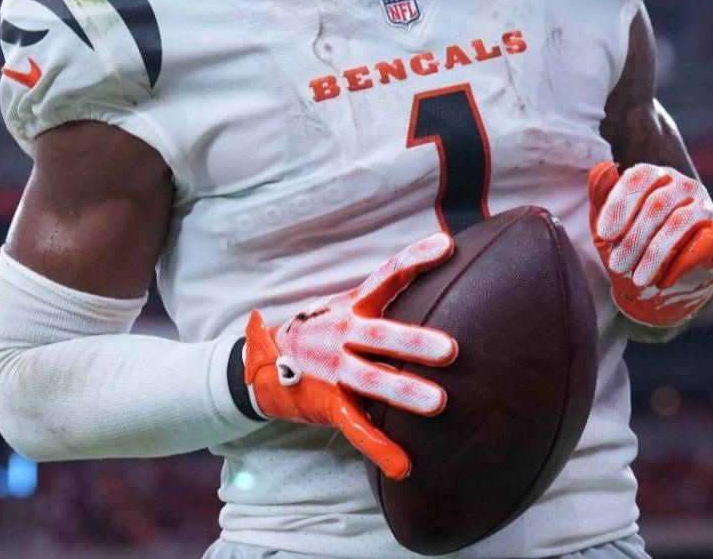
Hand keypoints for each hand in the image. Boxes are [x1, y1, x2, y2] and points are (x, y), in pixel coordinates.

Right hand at [241, 231, 457, 479]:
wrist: (261, 363)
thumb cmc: (321, 333)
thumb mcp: (345, 308)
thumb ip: (382, 299)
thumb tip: (439, 277)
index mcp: (351, 307)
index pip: (385, 277)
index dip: (413, 260)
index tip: (445, 246)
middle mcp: (342, 335)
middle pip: (380, 334)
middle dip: (413, 342)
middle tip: (451, 350)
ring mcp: (333, 371)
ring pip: (370, 380)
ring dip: (403, 392)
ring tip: (438, 403)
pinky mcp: (327, 404)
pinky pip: (356, 428)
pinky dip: (379, 448)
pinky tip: (403, 466)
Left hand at [586, 162, 712, 327]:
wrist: (657, 286)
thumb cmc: (629, 248)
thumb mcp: (607, 227)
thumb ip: (601, 196)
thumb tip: (604, 167)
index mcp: (655, 176)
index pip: (640, 178)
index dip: (621, 204)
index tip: (604, 235)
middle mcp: (684, 185)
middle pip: (658, 204)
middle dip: (634, 238)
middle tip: (617, 265)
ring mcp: (706, 207)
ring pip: (680, 223)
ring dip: (655, 254)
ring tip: (638, 278)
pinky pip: (705, 243)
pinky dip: (681, 264)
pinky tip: (663, 281)